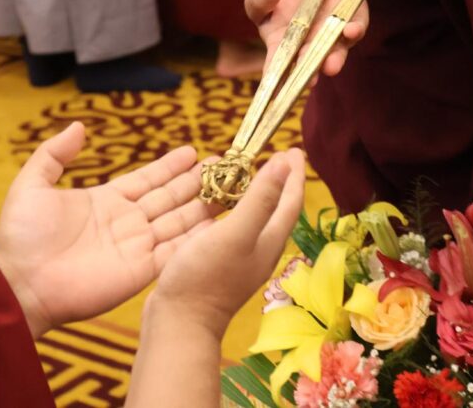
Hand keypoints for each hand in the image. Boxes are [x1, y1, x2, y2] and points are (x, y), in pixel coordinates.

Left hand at [0, 123, 221, 337]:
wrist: (19, 284)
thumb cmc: (21, 237)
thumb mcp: (32, 186)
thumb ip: (54, 155)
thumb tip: (78, 127)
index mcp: (107, 201)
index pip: (147, 179)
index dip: (170, 166)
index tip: (192, 150)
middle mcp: (128, 222)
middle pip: (170, 197)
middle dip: (196, 181)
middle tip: (223, 165)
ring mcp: (137, 246)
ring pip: (180, 220)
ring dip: (204, 205)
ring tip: (231, 189)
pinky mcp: (142, 271)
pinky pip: (176, 251)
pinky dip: (197, 239)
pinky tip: (219, 225)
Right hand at [146, 148, 305, 336]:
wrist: (179, 323)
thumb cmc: (206, 277)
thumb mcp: (236, 232)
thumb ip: (260, 199)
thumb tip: (284, 164)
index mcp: (269, 240)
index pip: (290, 202)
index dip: (294, 175)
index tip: (294, 149)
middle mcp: (261, 249)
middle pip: (279, 209)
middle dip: (282, 181)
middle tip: (279, 156)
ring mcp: (242, 258)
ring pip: (259, 218)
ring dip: (261, 193)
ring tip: (255, 173)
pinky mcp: (222, 264)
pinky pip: (240, 227)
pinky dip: (240, 208)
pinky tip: (225, 206)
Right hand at [245, 0, 368, 76]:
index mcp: (282, 47)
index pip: (277, 68)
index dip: (275, 81)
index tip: (273, 92)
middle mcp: (310, 49)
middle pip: (309, 64)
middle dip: (310, 73)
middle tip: (309, 81)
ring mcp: (333, 38)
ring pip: (336, 53)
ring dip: (335, 60)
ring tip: (331, 66)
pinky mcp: (353, 23)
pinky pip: (356, 29)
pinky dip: (354, 30)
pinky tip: (351, 29)